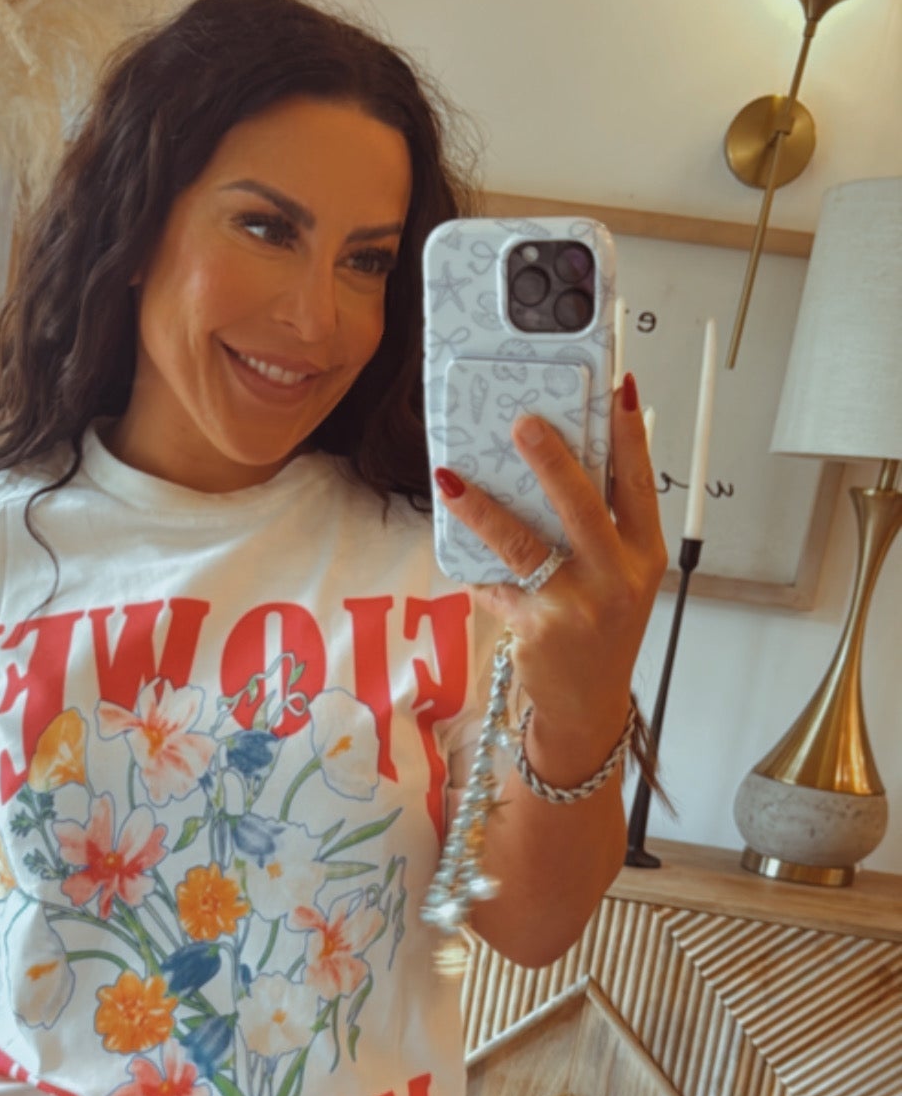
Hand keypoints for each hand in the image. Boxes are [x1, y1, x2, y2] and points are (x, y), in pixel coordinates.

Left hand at [434, 376, 666, 779]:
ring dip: (484, 509)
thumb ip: (600, 531)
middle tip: (523, 424)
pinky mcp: (536, 628)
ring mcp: (576, 606)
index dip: (631, 437)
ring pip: (524, 544)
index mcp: (643, 557)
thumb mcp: (618, 579)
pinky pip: (496, 585)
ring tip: (452, 478)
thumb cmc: (601, 631)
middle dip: (552, 461)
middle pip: (582, 507)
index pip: (640, 486)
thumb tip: (558, 466)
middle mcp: (617, 579)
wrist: (586, 705)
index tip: (621, 390)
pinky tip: (460, 552)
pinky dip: (477, 570)